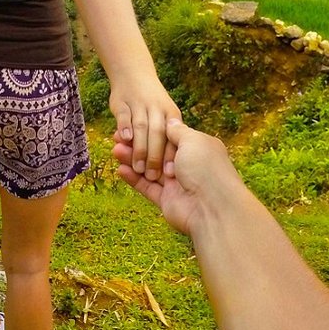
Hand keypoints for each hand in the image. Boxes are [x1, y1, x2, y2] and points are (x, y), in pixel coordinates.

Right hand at [109, 78, 181, 181]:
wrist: (132, 72)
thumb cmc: (152, 103)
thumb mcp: (166, 116)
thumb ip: (171, 135)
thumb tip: (168, 163)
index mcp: (171, 113)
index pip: (172, 136)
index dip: (170, 154)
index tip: (169, 173)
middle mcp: (156, 108)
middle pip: (157, 133)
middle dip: (153, 155)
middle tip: (150, 174)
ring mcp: (138, 104)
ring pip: (141, 127)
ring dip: (139, 148)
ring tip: (137, 167)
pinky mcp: (120, 102)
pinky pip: (123, 117)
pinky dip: (124, 127)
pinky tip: (124, 139)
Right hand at [113, 119, 240, 235]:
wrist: (213, 207)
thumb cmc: (206, 168)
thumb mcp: (192, 140)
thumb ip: (177, 131)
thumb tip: (169, 122)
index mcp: (196, 149)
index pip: (168, 137)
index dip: (150, 131)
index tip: (133, 125)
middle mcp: (187, 166)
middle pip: (156, 153)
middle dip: (137, 145)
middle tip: (117, 138)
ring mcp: (177, 184)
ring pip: (149, 169)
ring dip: (132, 160)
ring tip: (115, 151)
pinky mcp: (167, 200)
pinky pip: (147, 188)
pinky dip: (134, 179)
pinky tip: (120, 169)